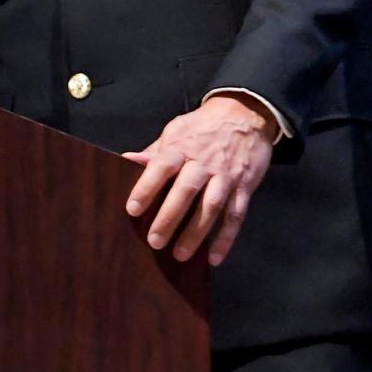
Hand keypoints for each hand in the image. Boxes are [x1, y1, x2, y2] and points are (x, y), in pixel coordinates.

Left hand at [122, 93, 275, 266]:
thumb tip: (126, 160)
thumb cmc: (204, 127)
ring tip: (180, 255)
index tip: (132, 209)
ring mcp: (226, 175)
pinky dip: (226, 238)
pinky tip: (214, 258)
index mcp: (183, 148)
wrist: (246, 113)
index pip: (162, 166)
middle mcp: (204, 162)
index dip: (147, 186)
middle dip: (170, 217)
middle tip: (154, 242)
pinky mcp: (245, 186)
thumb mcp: (178, 131)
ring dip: (196, 232)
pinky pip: (236, 214)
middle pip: (186, 190)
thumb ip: (155, 151)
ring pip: (211, 206)